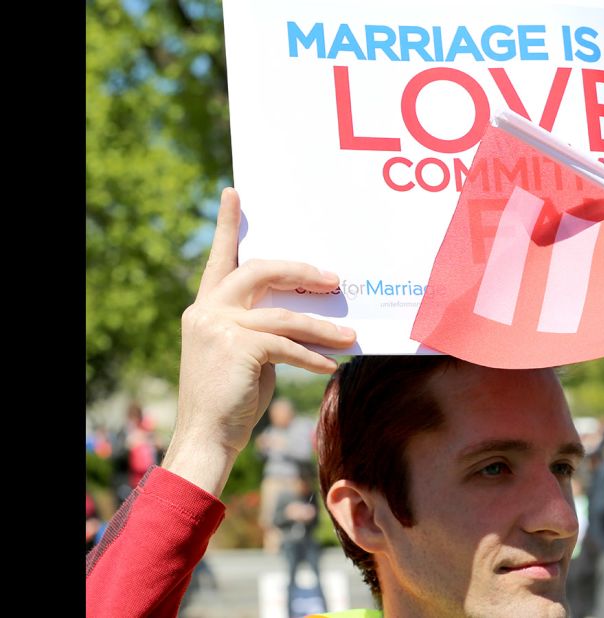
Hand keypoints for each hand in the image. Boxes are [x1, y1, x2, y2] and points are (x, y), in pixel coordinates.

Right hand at [162, 188, 356, 494]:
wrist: (206, 439)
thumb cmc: (231, 399)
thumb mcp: (246, 355)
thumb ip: (262, 328)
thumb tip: (306, 315)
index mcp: (207, 307)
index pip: (220, 259)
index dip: (227, 225)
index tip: (234, 193)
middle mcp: (207, 310)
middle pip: (260, 270)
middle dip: (301, 271)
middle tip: (334, 279)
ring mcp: (219, 327)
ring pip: (284, 314)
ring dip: (322, 326)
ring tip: (350, 335)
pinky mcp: (237, 348)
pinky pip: (286, 343)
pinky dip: (313, 355)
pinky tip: (331, 366)